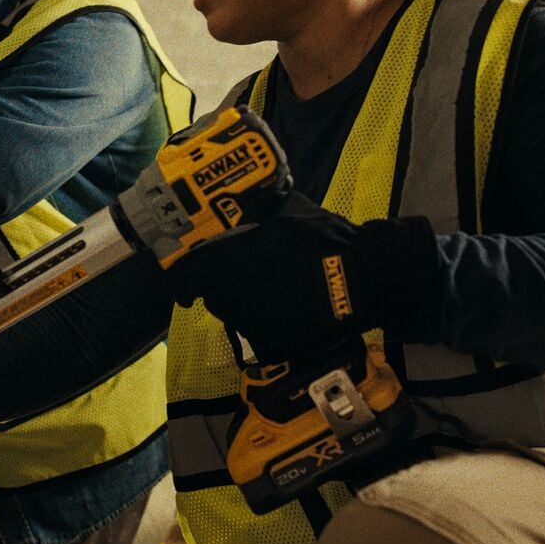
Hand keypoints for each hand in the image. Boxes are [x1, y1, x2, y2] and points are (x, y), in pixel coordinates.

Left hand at [163, 191, 439, 363]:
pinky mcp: (272, 346)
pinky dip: (273, 327)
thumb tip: (254, 197)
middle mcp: (229, 295)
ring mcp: (250, 324)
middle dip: (226, 288)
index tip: (185, 287)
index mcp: (226, 261)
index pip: (184, 276)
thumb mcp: (288, 212)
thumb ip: (262, 209)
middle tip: (253, 278)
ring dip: (249, 307)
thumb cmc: (323, 240)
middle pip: (215, 296)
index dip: (182, 281)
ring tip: (280, 294)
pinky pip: (263, 337)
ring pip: (238, 316)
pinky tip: (293, 313)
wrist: (362, 279)